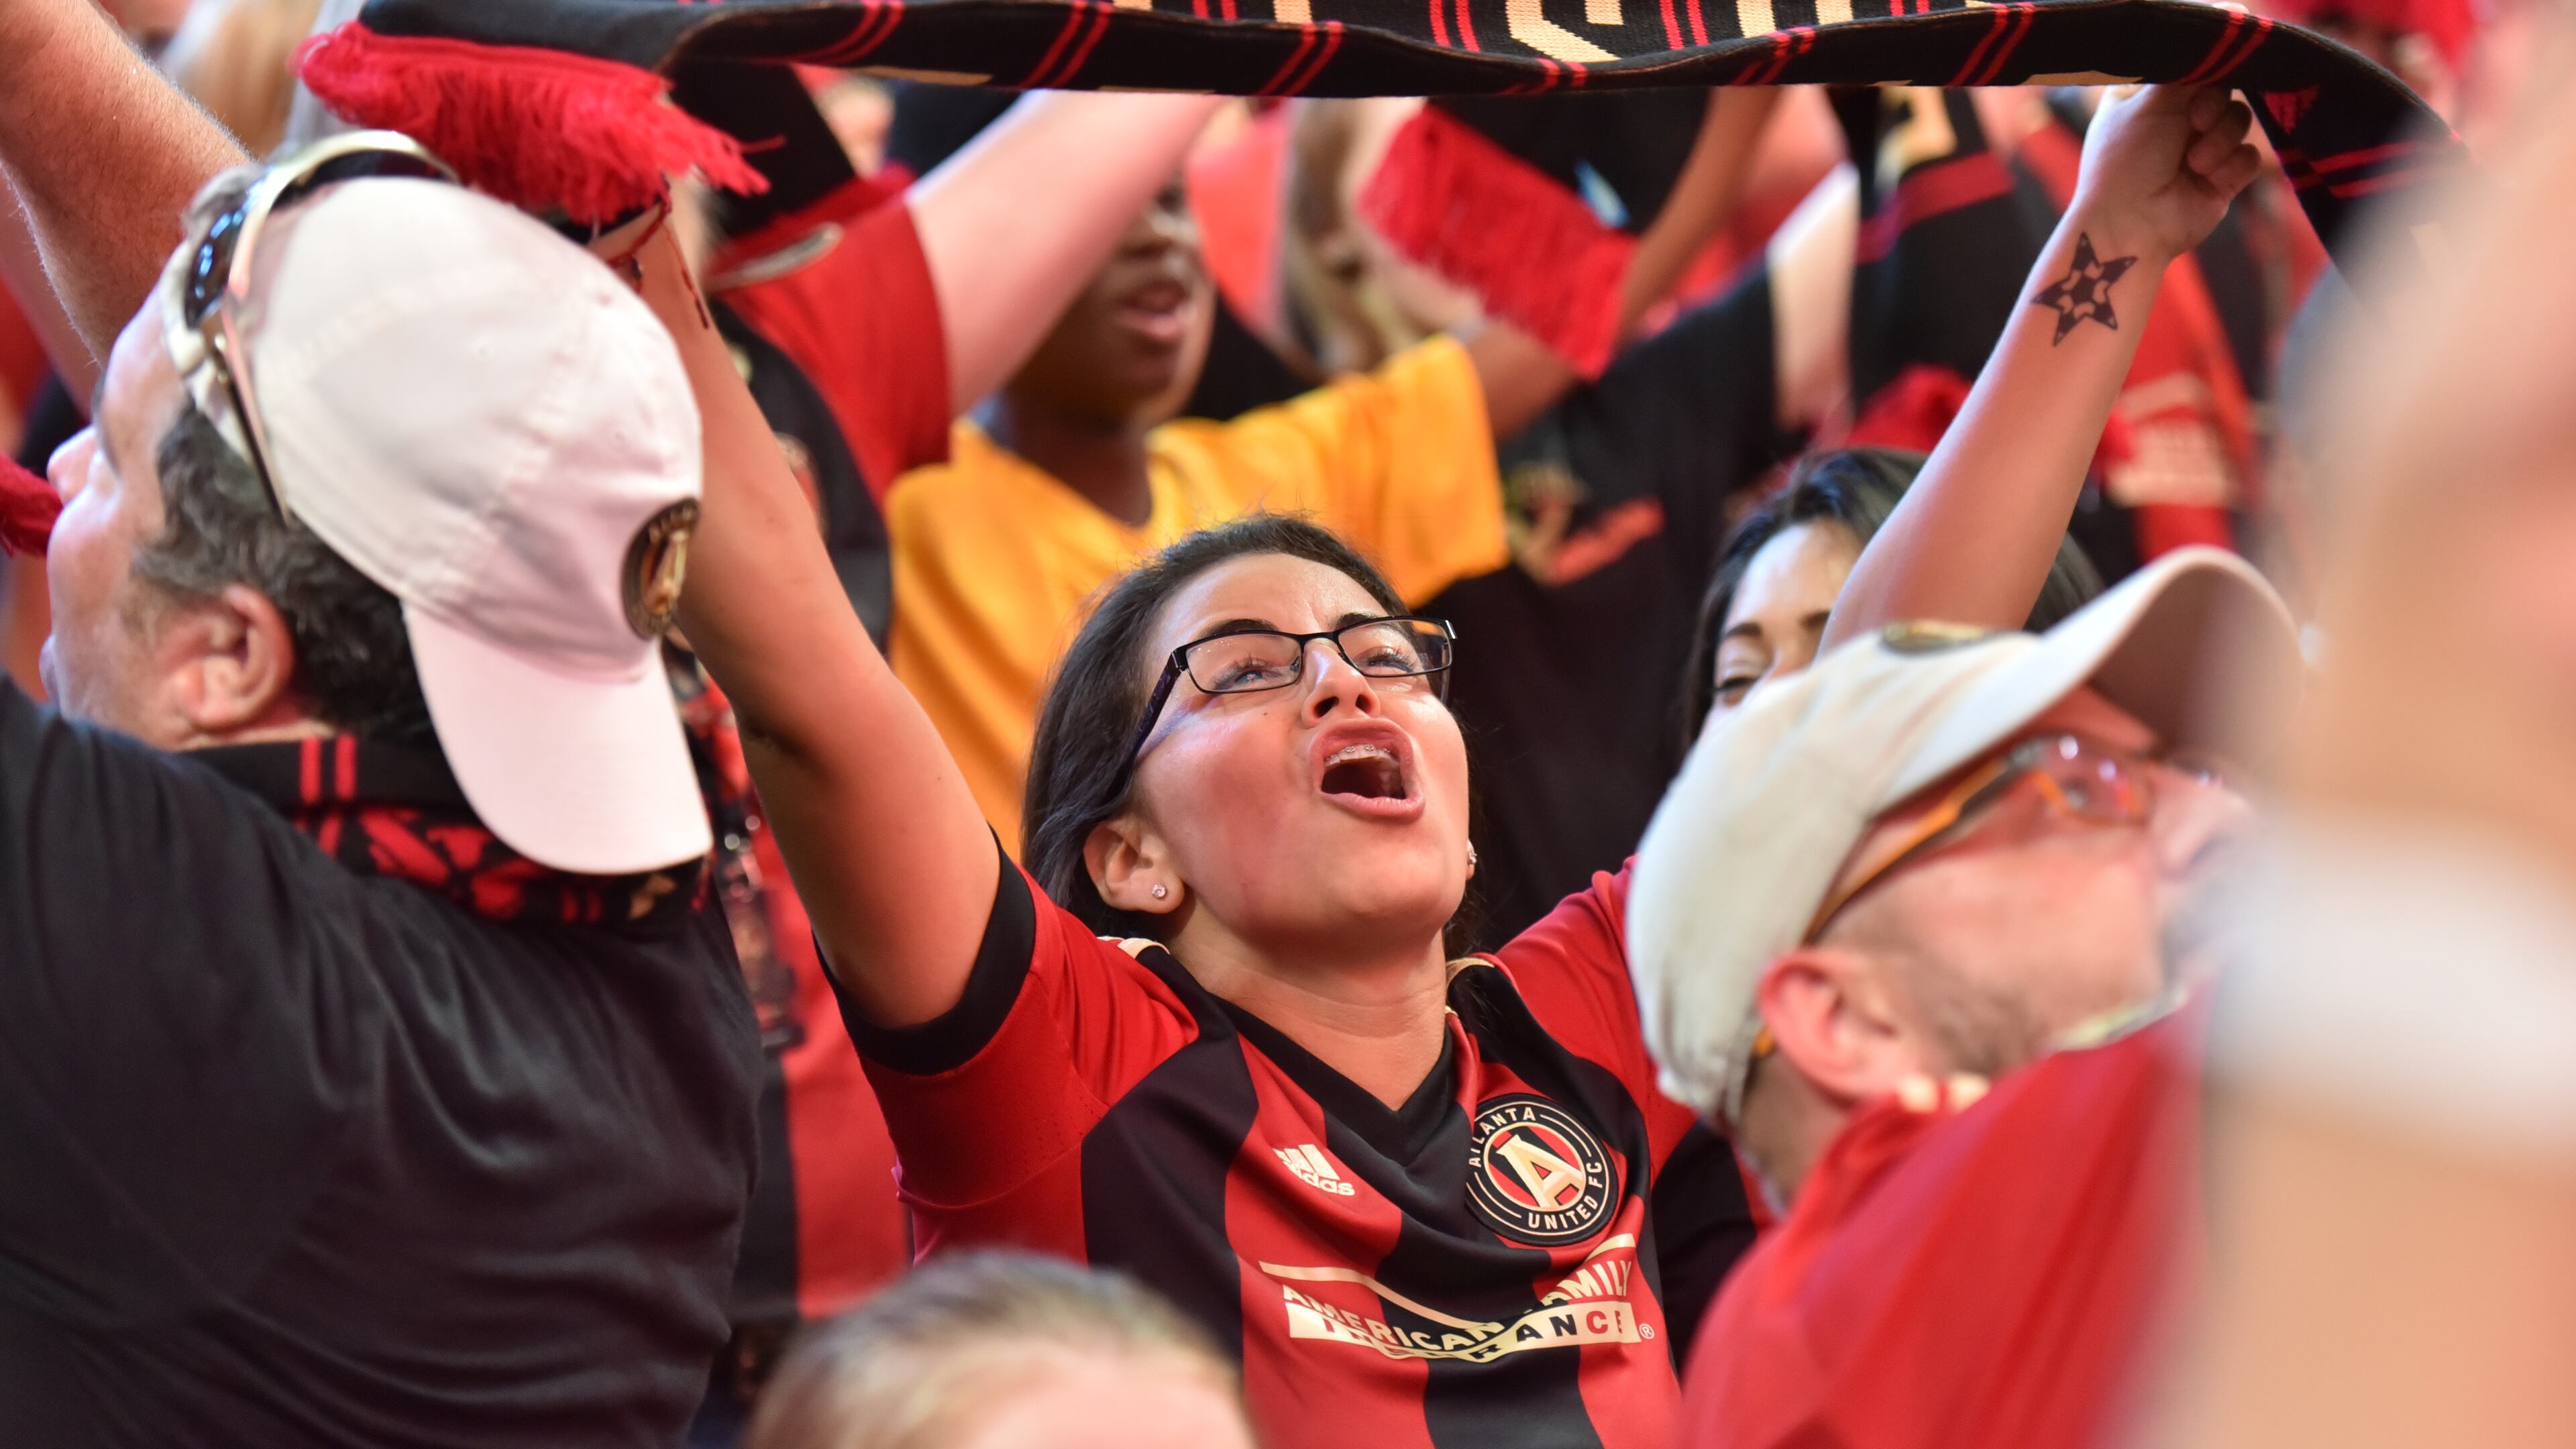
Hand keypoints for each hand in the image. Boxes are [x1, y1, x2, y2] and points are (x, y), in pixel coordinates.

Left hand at [2069, 84, 2261, 264]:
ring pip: (2241, 119)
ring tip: (2193, 162)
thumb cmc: (2125, 162)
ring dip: (2221, 138)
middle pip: (2224, 87)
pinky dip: (2230, 166)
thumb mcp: (2150, 104)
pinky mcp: (2222, 177)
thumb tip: (2222, 34)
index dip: (2204, 71)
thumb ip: (2187, 73)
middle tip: (2195, 121)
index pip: (2193, 66)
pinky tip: (2205, 179)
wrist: (2129, 226)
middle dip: (2213, 104)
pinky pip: (2250, 156)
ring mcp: (2201, 147)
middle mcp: (2175, 119)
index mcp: (2148, 97)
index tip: (2197, 83)